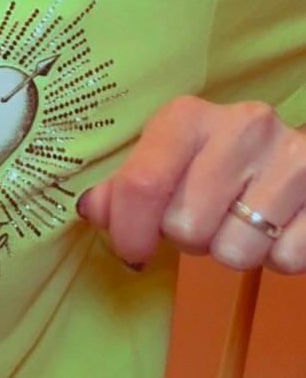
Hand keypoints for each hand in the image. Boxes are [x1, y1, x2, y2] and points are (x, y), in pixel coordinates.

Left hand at [77, 96, 305, 274]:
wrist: (300, 162)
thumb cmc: (221, 163)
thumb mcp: (170, 161)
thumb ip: (127, 186)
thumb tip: (92, 209)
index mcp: (190, 116)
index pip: (142, 184)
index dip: (128, 231)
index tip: (132, 250)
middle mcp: (243, 127)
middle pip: (185, 226)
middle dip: (188, 238)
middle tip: (205, 218)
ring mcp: (291, 159)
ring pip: (234, 251)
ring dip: (232, 251)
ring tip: (241, 221)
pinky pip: (285, 260)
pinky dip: (278, 258)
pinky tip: (278, 227)